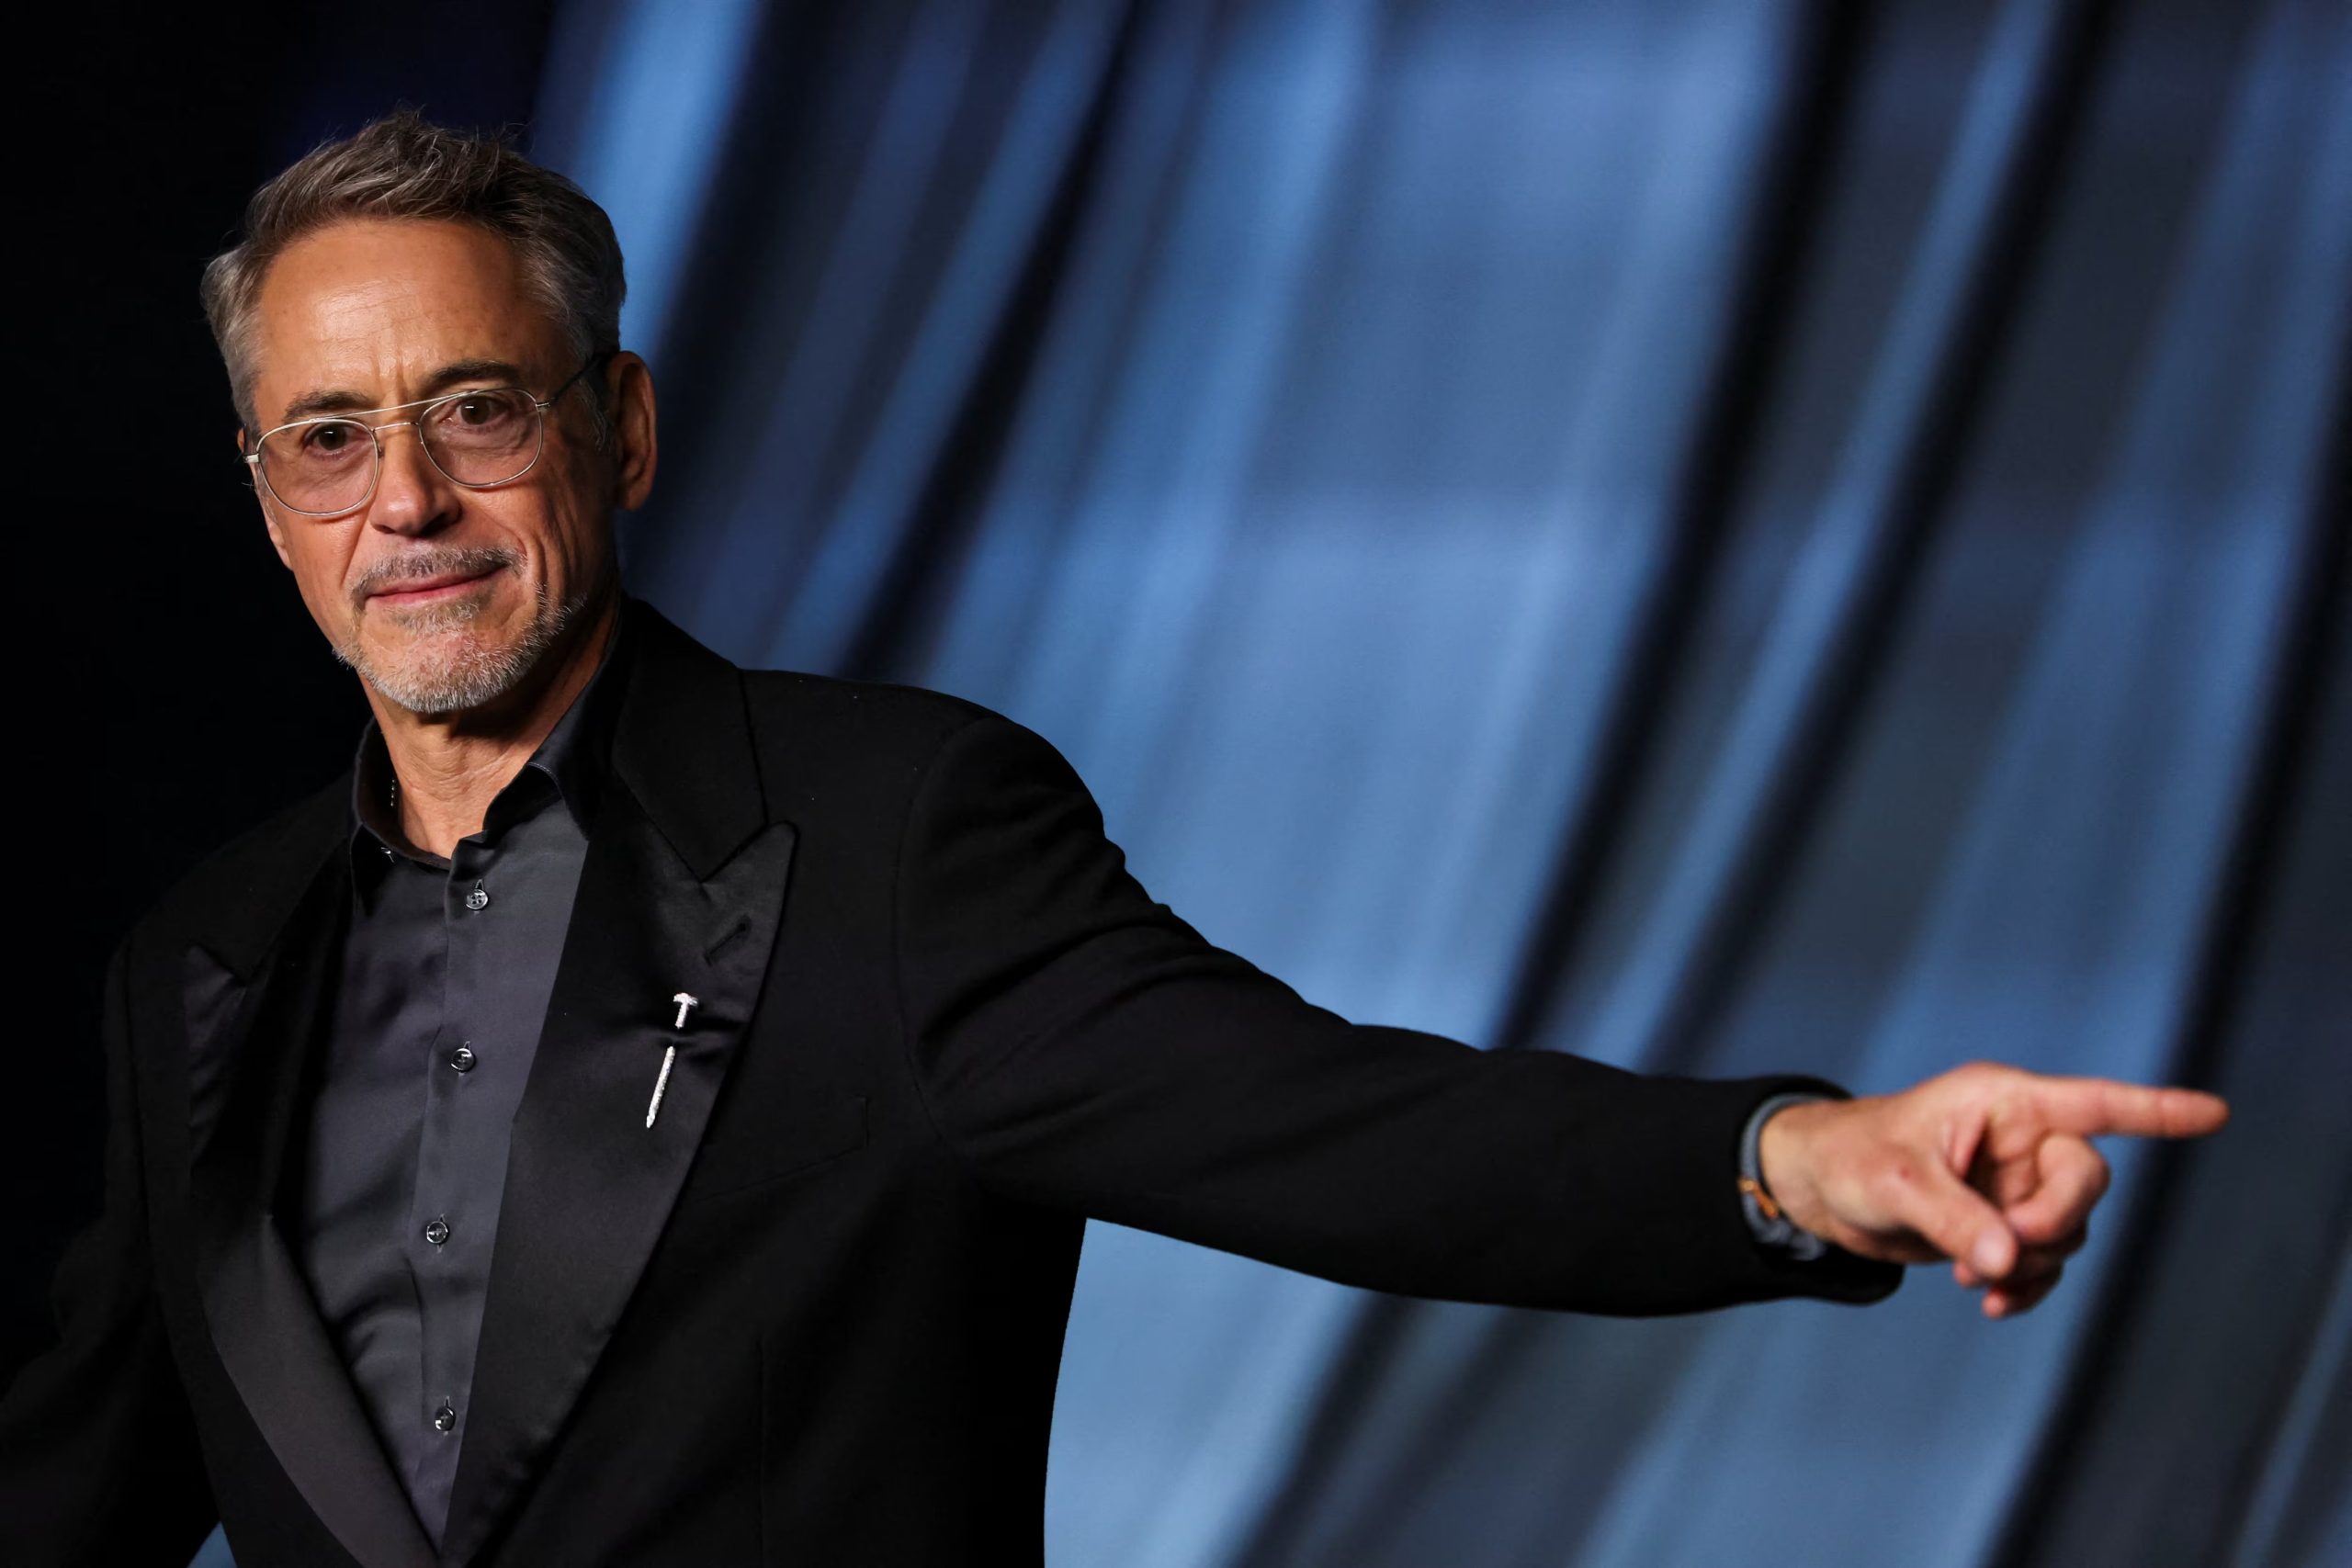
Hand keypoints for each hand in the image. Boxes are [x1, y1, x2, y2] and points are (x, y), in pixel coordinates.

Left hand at [1756, 1062, 2228, 1317]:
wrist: (1821, 1191)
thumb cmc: (1851, 1158)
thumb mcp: (1896, 1184)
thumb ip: (1956, 1218)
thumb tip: (2010, 1258)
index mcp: (2003, 1103)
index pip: (2094, 1104)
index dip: (2156, 1111)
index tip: (2215, 1114)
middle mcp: (2021, 1139)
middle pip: (2086, 1181)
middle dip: (2055, 1222)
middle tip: (2008, 1250)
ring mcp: (2016, 1183)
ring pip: (2067, 1230)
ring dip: (2032, 1261)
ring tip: (1972, 1276)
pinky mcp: (2004, 1223)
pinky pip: (2045, 1260)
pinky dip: (2027, 1285)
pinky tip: (1992, 1303)